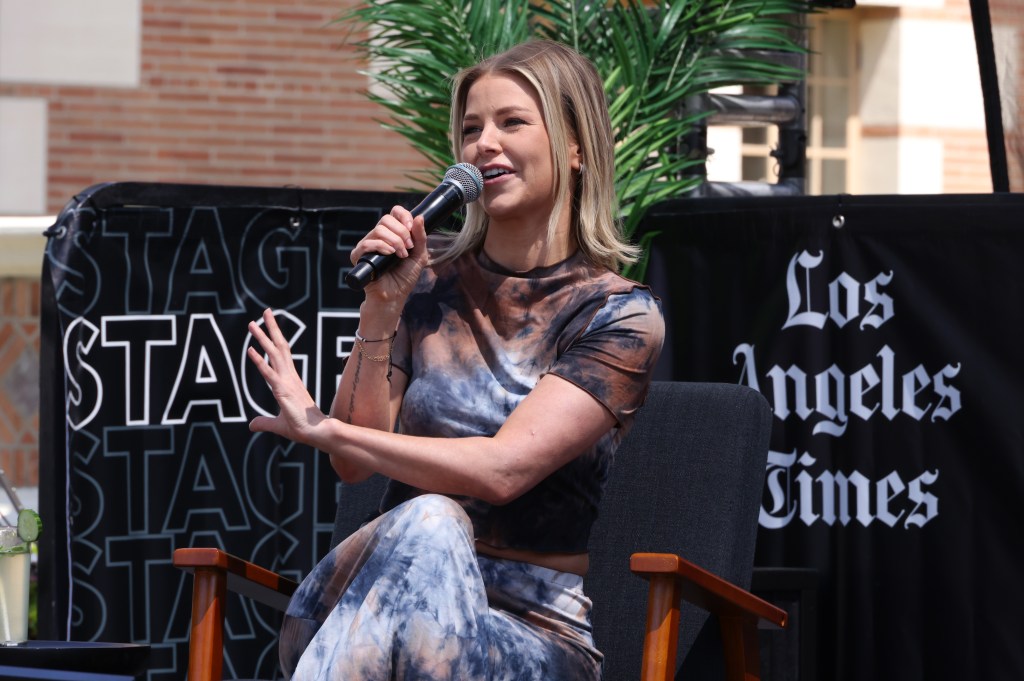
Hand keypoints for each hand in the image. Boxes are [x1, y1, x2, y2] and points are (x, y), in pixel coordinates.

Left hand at [247, 308, 326, 442]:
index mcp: (290, 381)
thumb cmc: (303, 427)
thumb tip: (251, 425)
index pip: (281, 355)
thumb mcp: (278, 424)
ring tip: (252, 324)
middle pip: (280, 347)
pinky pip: (269, 373)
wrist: (318, 433)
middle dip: (272, 328)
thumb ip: (264, 422)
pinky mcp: (283, 391)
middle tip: (265, 312)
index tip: (268, 325)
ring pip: (274, 354)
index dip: (274, 339)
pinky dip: (259, 361)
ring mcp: (286, 382)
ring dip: (263, 338)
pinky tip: (250, 350)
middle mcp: (289, 377)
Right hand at [350, 205, 428, 304]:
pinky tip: (389, 255)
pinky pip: (367, 243)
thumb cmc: (405, 276)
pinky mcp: (359, 255)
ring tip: (401, 255)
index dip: (403, 216)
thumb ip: (420, 237)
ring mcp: (368, 245)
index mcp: (392, 233)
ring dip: (394, 241)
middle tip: (408, 248)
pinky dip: (381, 247)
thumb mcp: (419, 255)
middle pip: (386, 219)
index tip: (411, 228)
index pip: (394, 212)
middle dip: (401, 232)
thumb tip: (420, 216)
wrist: (395, 295)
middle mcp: (378, 236)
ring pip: (378, 230)